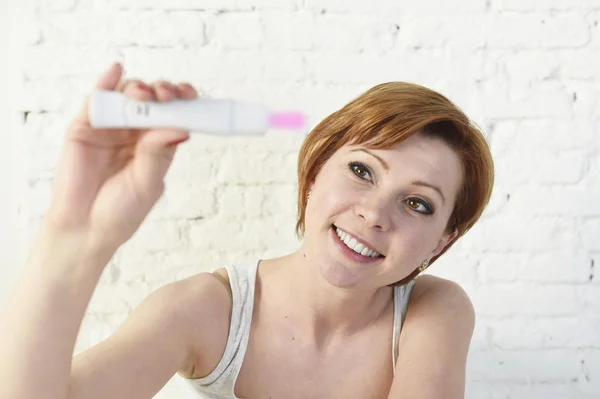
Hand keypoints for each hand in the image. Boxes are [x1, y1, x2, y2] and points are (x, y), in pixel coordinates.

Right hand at [44, 63, 197, 252]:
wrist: (85, 230)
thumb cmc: (121, 212)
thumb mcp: (147, 184)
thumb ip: (158, 155)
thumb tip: (181, 128)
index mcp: (156, 144)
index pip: (173, 114)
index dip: (182, 101)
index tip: (190, 96)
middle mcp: (135, 132)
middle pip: (152, 100)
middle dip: (162, 91)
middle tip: (166, 94)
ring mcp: (110, 128)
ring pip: (126, 96)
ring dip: (138, 88)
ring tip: (143, 95)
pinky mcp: (84, 128)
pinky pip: (96, 101)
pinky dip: (106, 83)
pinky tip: (116, 71)